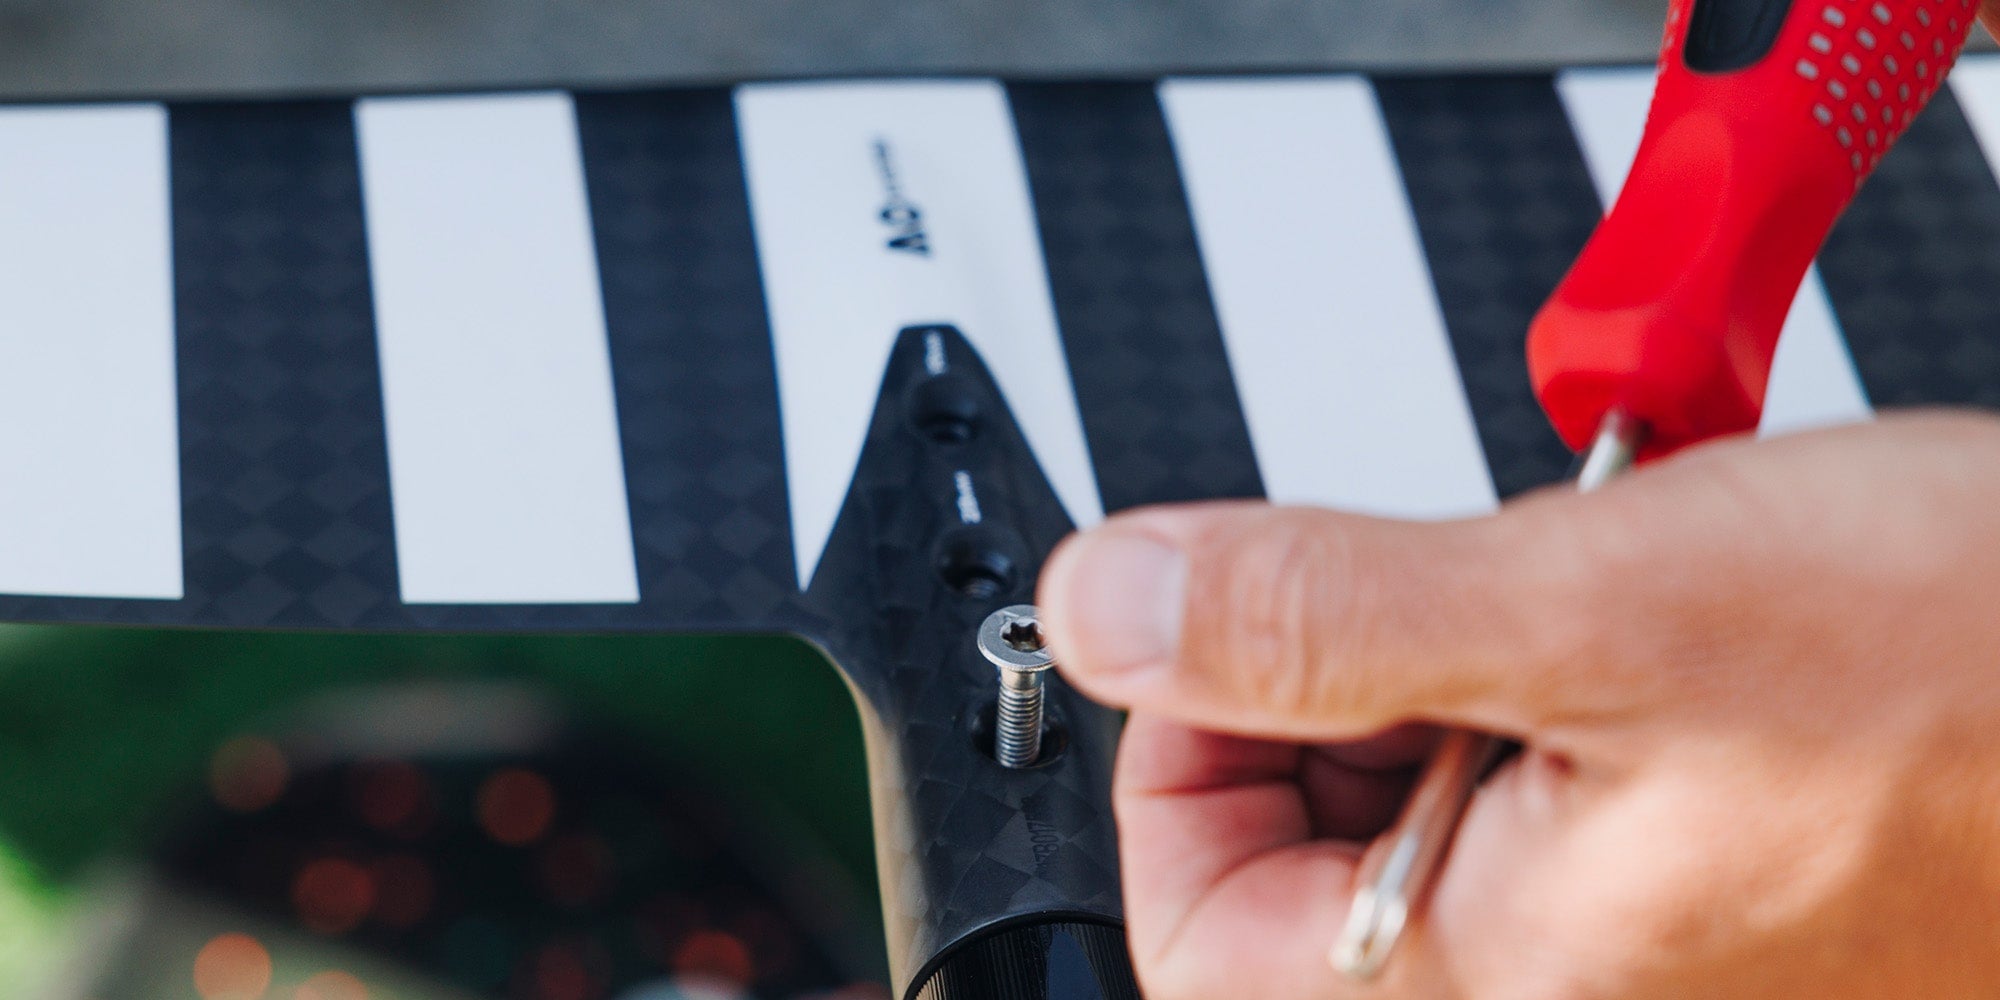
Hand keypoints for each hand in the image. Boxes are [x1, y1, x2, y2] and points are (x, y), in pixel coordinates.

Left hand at [1038, 412, 1999, 998]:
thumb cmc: (1986, 675)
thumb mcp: (1604, 604)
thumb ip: (1315, 618)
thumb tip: (1115, 605)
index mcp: (1503, 997)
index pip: (1193, 928)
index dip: (1181, 745)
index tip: (1229, 624)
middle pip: (1299, 872)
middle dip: (1331, 694)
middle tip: (1429, 593)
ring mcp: (1634, 965)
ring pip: (1415, 822)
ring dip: (1443, 674)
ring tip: (1560, 599)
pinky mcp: (1692, 904)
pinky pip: (1530, 806)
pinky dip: (1533, 693)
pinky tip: (1621, 628)